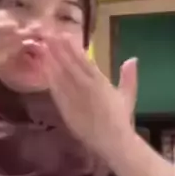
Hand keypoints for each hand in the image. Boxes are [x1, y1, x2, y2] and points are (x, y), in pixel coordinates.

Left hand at [44, 34, 137, 157]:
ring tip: (42, 46)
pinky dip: (49, 78)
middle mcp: (85, 86)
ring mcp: (73, 97)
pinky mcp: (65, 108)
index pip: (84, 60)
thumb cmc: (120, 120)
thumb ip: (128, 77)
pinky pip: (55, 90)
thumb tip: (132, 58)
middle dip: (58, 48)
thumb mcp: (127, 96)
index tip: (64, 34)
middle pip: (69, 64)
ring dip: (51, 59)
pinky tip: (42, 68)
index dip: (73, 47)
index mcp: (100, 81)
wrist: (112, 141)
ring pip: (60, 75)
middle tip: (47, 34)